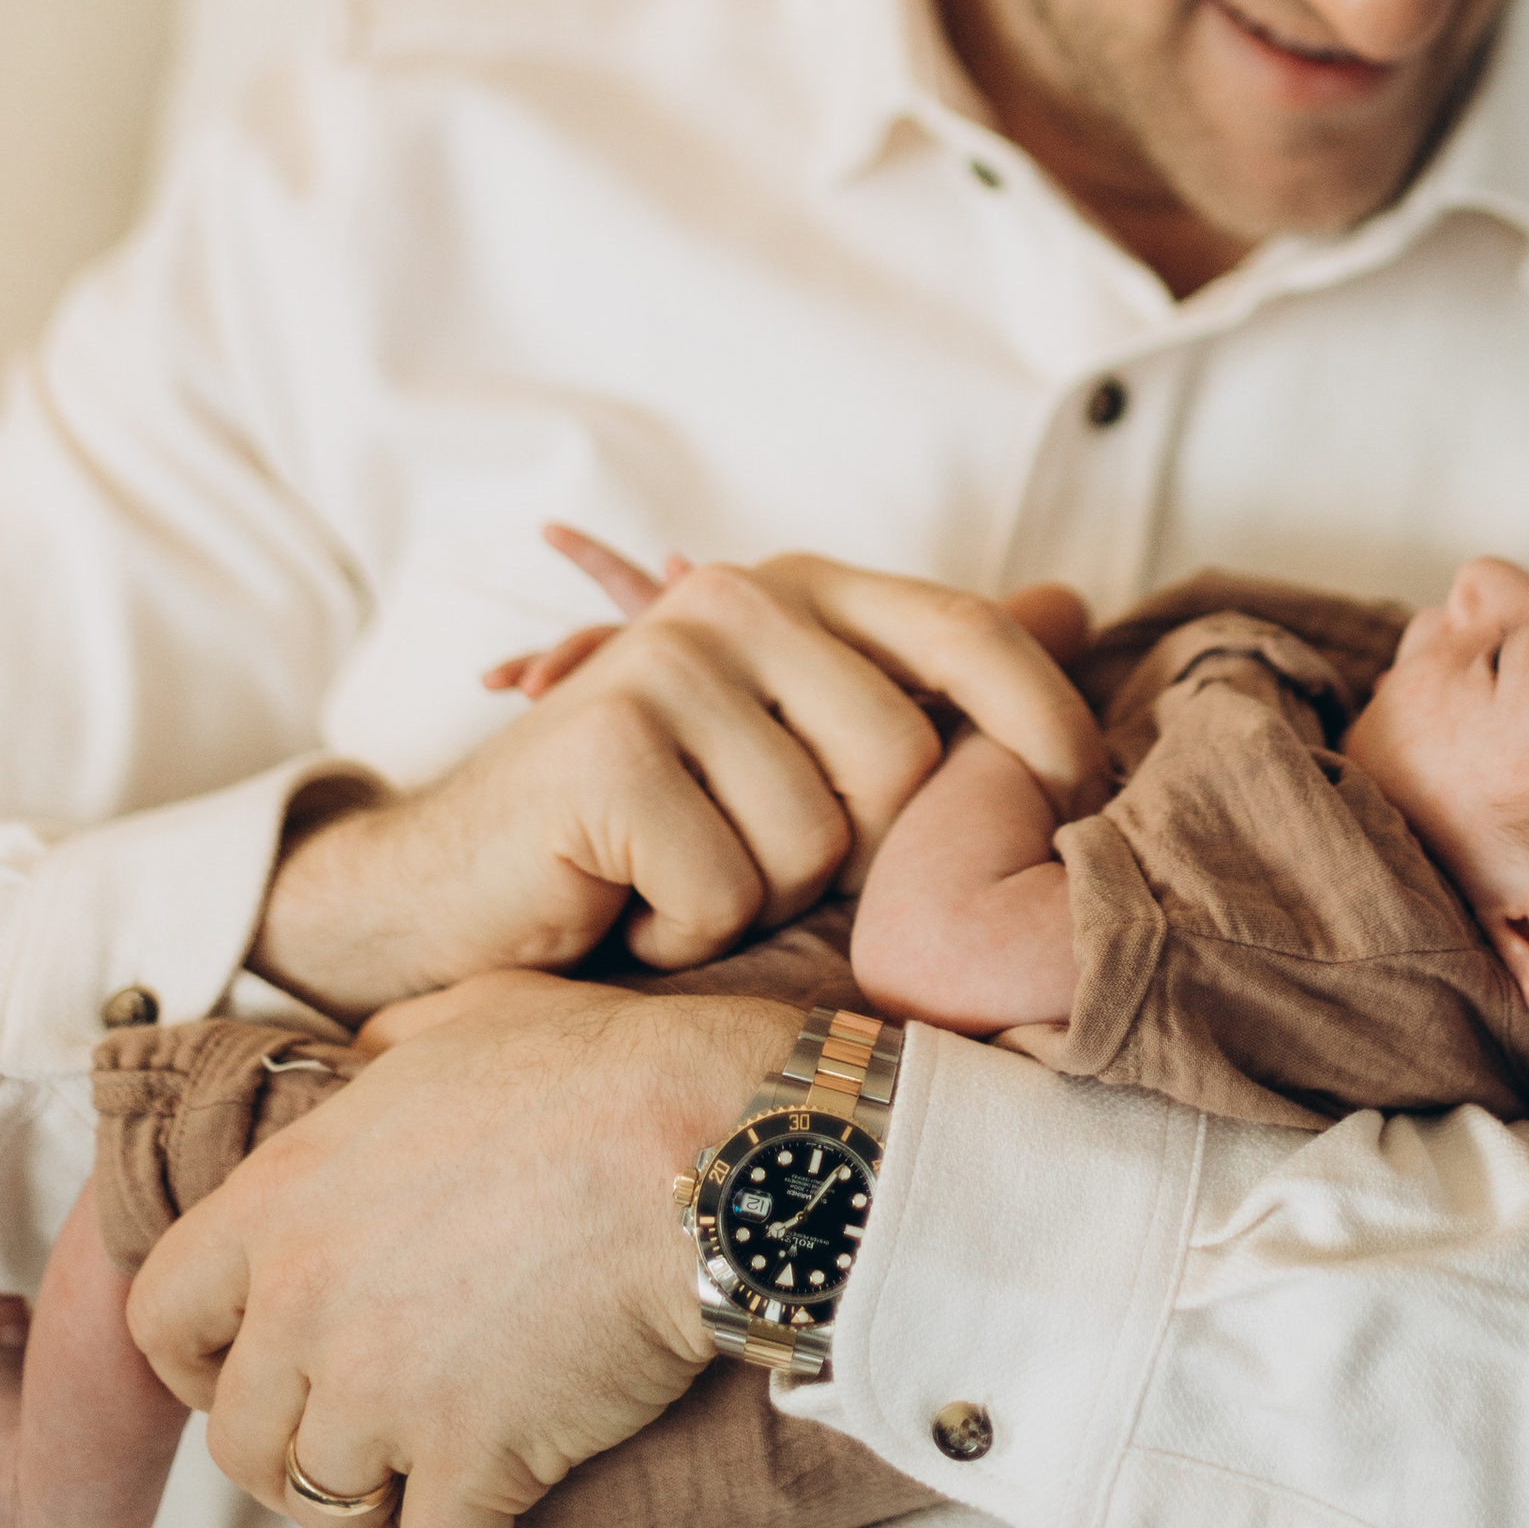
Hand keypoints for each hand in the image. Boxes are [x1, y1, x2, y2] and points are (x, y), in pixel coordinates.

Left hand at [128, 970, 795, 1527]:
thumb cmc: (602, 1070)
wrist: (707, 1146)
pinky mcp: (472, 1463)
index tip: (238, 1374)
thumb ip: (390, 1051)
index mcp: (289, 1196)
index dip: (196, 1359)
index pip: (162, 1313)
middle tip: (351, 1452)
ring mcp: (384, 1392)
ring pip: (327, 1509)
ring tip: (421, 1517)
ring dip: (370, 1524)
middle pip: (242, 1438)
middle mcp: (309, 1302)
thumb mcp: (468, 1017)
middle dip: (289, 1457)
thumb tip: (369, 1060)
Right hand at [254, 546, 1106, 1020]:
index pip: (963, 627)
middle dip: (854, 863)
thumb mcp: (799, 754)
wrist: (450, 897)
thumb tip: (1076, 604)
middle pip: (905, 762)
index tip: (1079, 808)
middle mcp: (731, 601)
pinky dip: (682, 936)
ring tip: (678, 880)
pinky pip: (727, 889)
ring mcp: (665, 665)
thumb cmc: (651, 838)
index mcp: (792, 591)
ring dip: (754, 907)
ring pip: (818, 842)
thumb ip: (927, 683)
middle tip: (757, 869)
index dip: (1042, 718)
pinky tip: (624, 908)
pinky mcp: (610, 749)